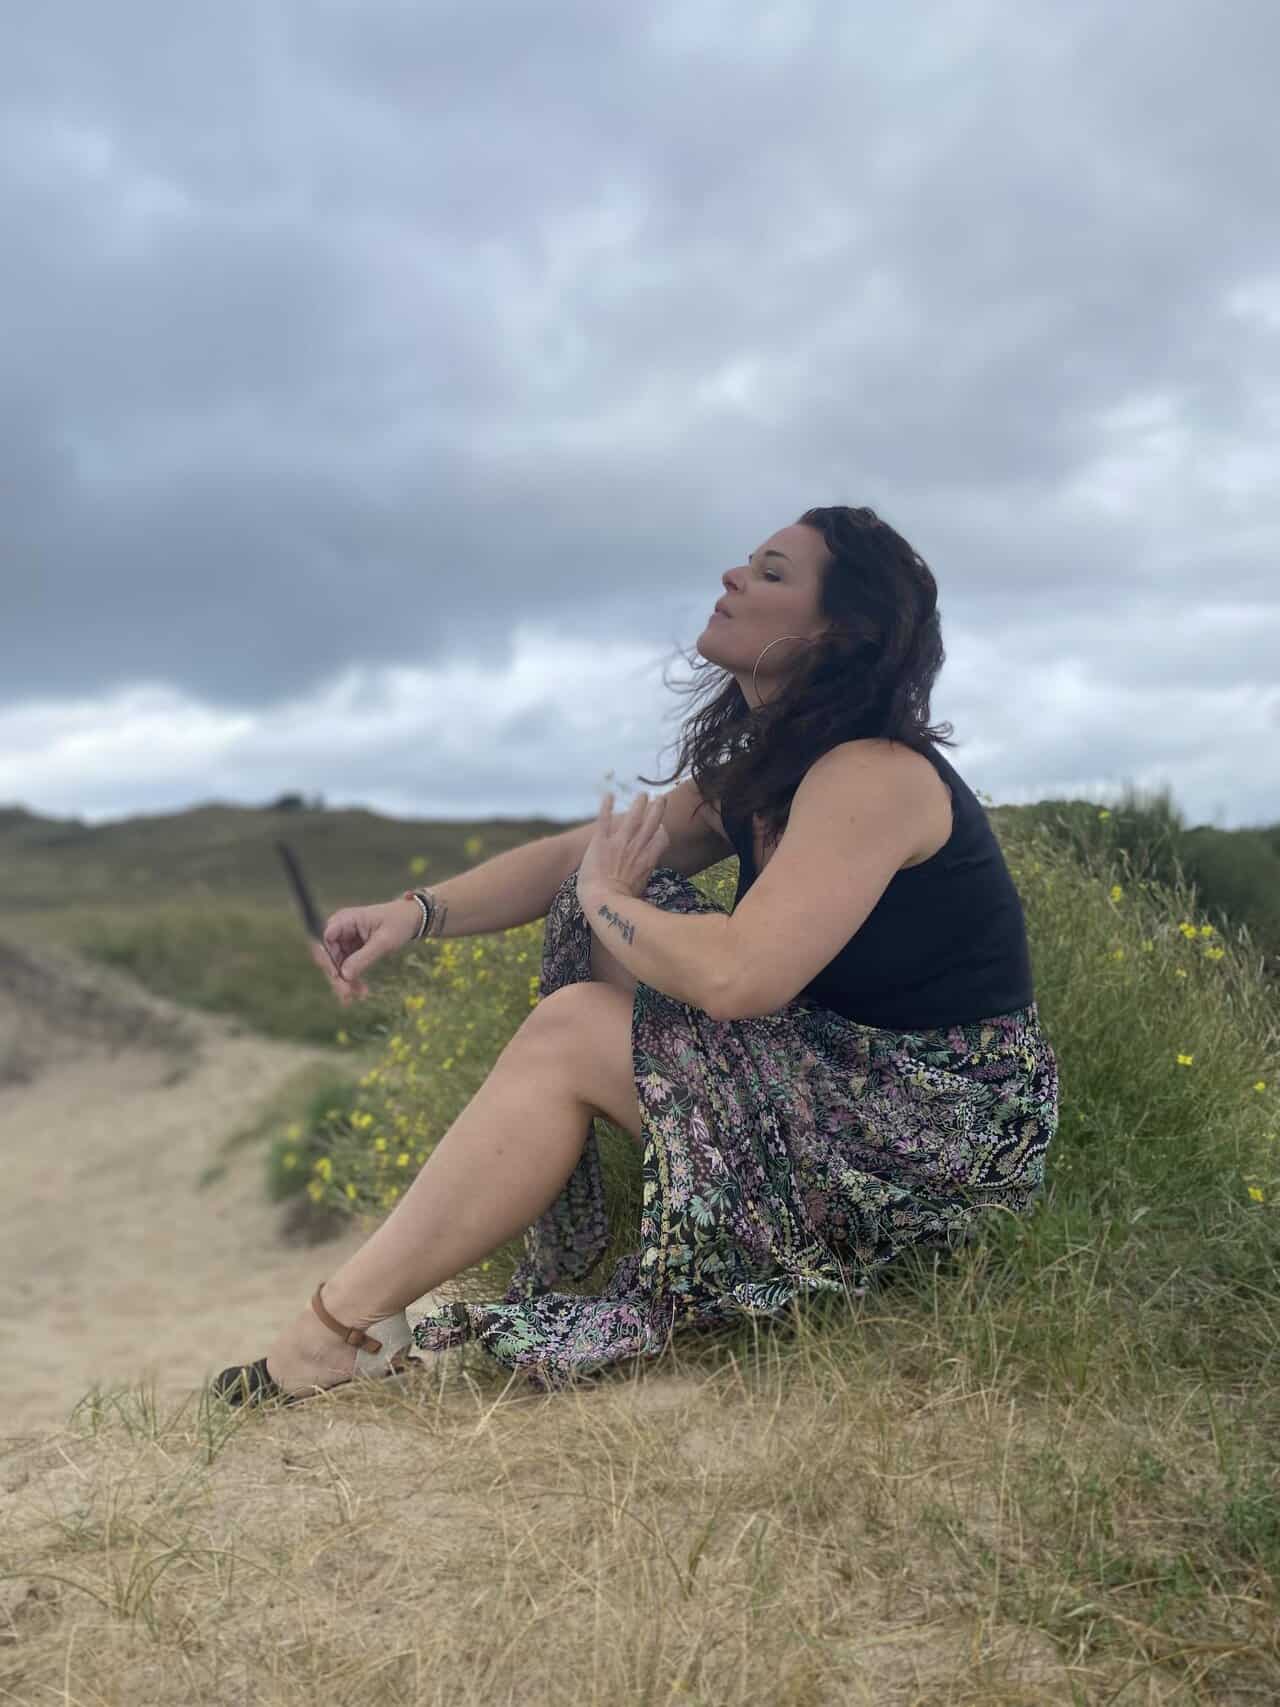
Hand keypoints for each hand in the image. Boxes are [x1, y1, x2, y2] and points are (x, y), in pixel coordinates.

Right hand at [310, 900, 419, 1005]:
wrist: (411, 919)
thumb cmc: (398, 923)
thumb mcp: (384, 941)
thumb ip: (364, 957)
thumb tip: (344, 975)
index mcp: (345, 920)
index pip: (325, 939)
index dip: (326, 958)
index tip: (335, 976)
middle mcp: (340, 929)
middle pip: (328, 955)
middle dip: (336, 977)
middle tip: (346, 996)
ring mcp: (345, 941)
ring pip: (336, 966)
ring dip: (345, 982)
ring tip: (359, 996)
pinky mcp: (351, 951)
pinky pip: (346, 968)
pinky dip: (353, 980)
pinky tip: (362, 992)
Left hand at [576, 790, 669, 907]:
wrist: (605, 900)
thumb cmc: (622, 905)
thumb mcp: (641, 893)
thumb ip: (644, 883)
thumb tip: (645, 890)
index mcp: (648, 861)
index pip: (661, 840)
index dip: (662, 832)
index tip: (661, 827)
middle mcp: (637, 848)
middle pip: (651, 824)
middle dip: (657, 810)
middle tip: (661, 799)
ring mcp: (619, 842)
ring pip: (633, 817)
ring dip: (639, 804)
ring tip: (642, 794)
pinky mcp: (601, 841)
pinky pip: (604, 819)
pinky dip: (605, 806)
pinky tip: (608, 794)